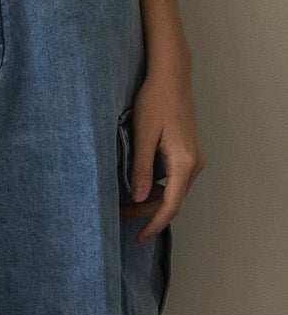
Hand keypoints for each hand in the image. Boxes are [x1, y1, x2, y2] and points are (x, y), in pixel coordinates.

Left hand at [125, 63, 205, 241]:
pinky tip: (136, 183)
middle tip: (119, 213)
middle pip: (172, 200)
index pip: (171, 205)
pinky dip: (156, 186)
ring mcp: (193, 158)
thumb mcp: (143, 134)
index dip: (154, 224)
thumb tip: (136, 198)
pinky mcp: (188, 152)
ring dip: (150, 199)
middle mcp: (194, 164)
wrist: (171, 76)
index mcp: (184, 162)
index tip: (140, 237)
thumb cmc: (156, 100)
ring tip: (123, 199)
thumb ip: (140, 167)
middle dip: (147, 212)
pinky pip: (173, 178)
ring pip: (172, 190)